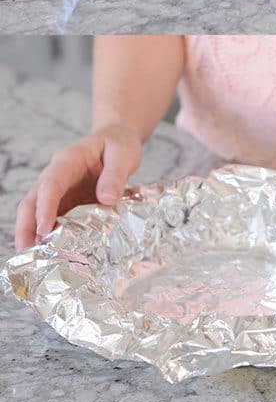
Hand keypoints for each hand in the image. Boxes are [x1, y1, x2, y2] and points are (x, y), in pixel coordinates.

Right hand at [15, 125, 141, 250]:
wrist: (117, 140)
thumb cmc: (118, 145)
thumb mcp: (123, 155)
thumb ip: (115, 175)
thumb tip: (106, 199)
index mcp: (68, 159)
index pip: (51, 183)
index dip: (45, 206)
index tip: (44, 228)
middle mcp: (56, 175)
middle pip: (32, 200)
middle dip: (26, 226)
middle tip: (28, 252)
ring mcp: (58, 189)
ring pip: (35, 212)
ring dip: (32, 234)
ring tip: (36, 260)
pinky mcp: (65, 201)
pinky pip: (51, 218)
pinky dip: (48, 235)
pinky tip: (52, 253)